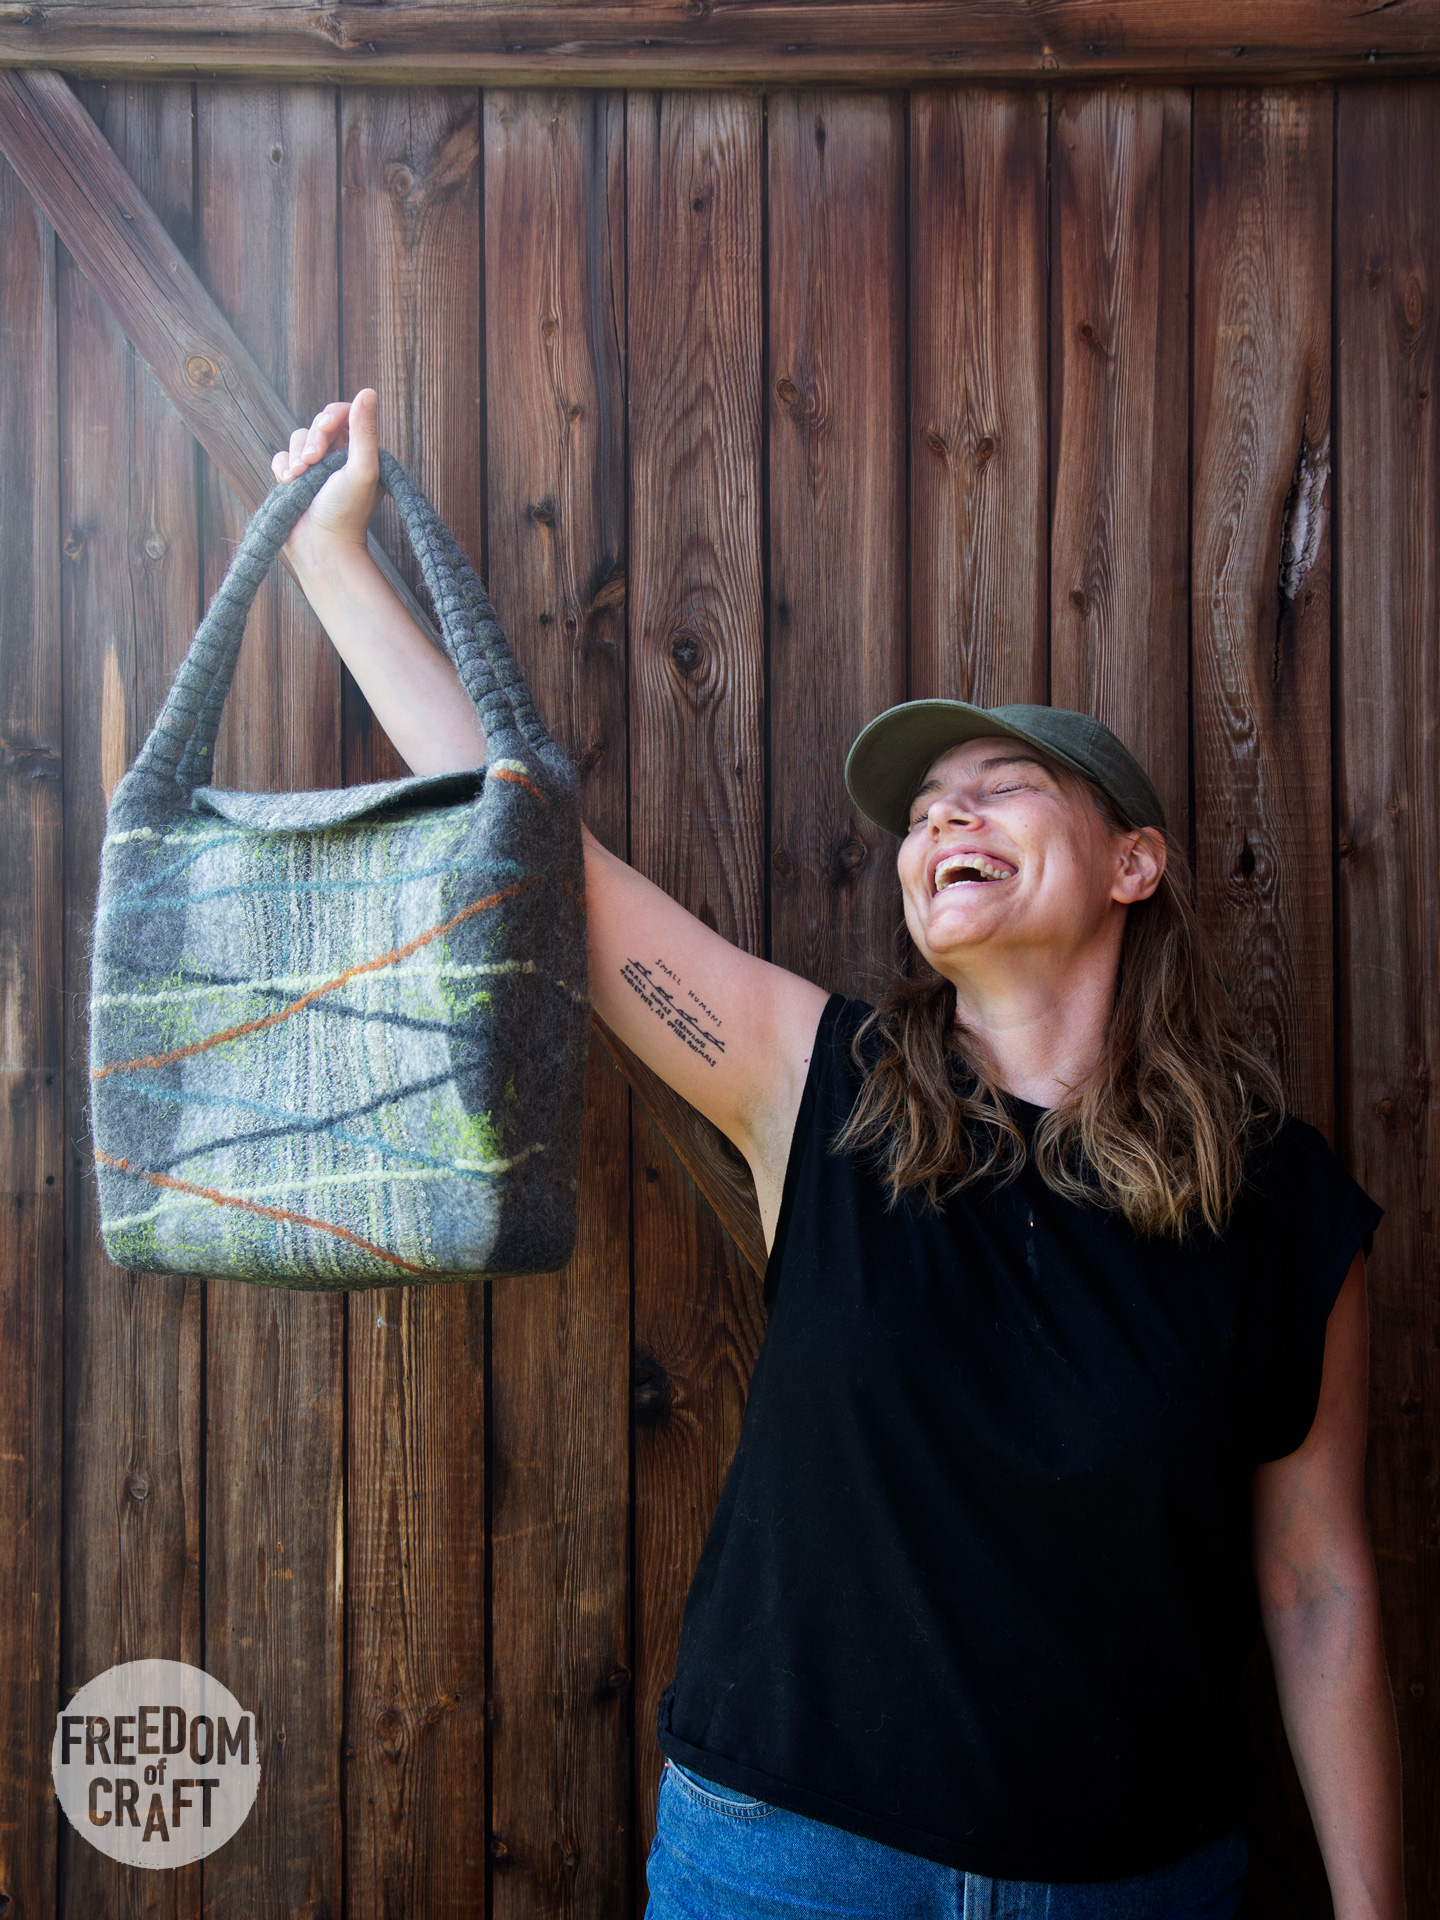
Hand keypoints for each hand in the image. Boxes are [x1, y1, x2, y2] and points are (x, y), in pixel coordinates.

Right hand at [271, 387, 379, 556]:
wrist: (322, 547)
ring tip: (299, 478)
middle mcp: (339, 458)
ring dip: (295, 456)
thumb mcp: (361, 469)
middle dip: (312, 439)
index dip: (331, 416)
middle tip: (312, 462)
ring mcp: (315, 469)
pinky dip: (282, 467)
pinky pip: (280, 458)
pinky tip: (289, 483)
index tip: (325, 427)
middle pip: (318, 424)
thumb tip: (368, 391)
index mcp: (360, 453)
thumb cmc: (346, 512)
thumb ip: (364, 431)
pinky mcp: (294, 480)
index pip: (343, 414)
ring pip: (297, 440)